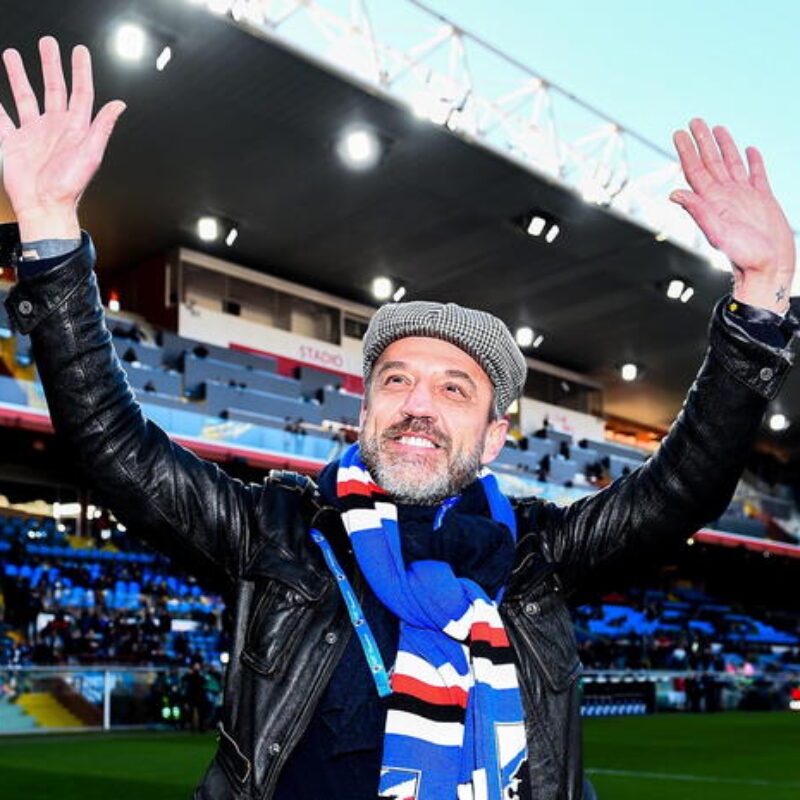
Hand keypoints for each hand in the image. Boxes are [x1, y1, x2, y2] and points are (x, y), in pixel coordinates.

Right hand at [0, 36, 125, 239]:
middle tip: (47, 43)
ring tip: (11, 55)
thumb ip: (102, 127)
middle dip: (50, 65)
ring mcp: (33, 134)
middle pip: (53, 88)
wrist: (44, 207)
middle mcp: (55, 128)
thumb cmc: (69, 187)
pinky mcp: (13, 142)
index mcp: (76, 129)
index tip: (79, 51)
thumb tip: (119, 105)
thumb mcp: (90, 154)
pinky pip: (0, 117)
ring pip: (25, 96)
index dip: (80, 71)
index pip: (80, 93)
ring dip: (18, 75)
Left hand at [670, 118, 794, 314]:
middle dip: (703, 141)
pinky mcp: (764, 200)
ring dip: (724, 147)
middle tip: (694, 121)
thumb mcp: (718, 233)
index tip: (679, 132)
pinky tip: (749, 150)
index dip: (687, 151)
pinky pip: (757, 175)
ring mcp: (744, 197)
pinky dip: (753, 161)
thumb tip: (674, 193)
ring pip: (732, 164)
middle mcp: (726, 197)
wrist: (768, 270)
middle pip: (711, 162)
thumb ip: (697, 212)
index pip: (696, 170)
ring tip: (718, 128)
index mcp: (712, 202)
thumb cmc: (744, 257)